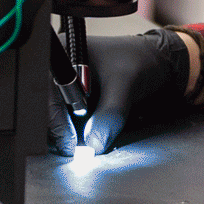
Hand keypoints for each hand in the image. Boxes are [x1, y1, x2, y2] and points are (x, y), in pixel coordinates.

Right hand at [46, 30, 187, 155]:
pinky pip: (68, 118)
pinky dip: (76, 130)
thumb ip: (109, 114)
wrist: (157, 61)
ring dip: (69, 131)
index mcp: (64, 54)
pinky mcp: (74, 96)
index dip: (56, 120)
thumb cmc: (140, 61)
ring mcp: (65, 83)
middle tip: (76, 149)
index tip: (70, 143)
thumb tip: (93, 143)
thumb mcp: (125, 86)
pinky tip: (87, 133)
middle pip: (46, 106)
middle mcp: (59, 68)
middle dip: (61, 129)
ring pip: (56, 116)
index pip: (47, 93)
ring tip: (82, 143)